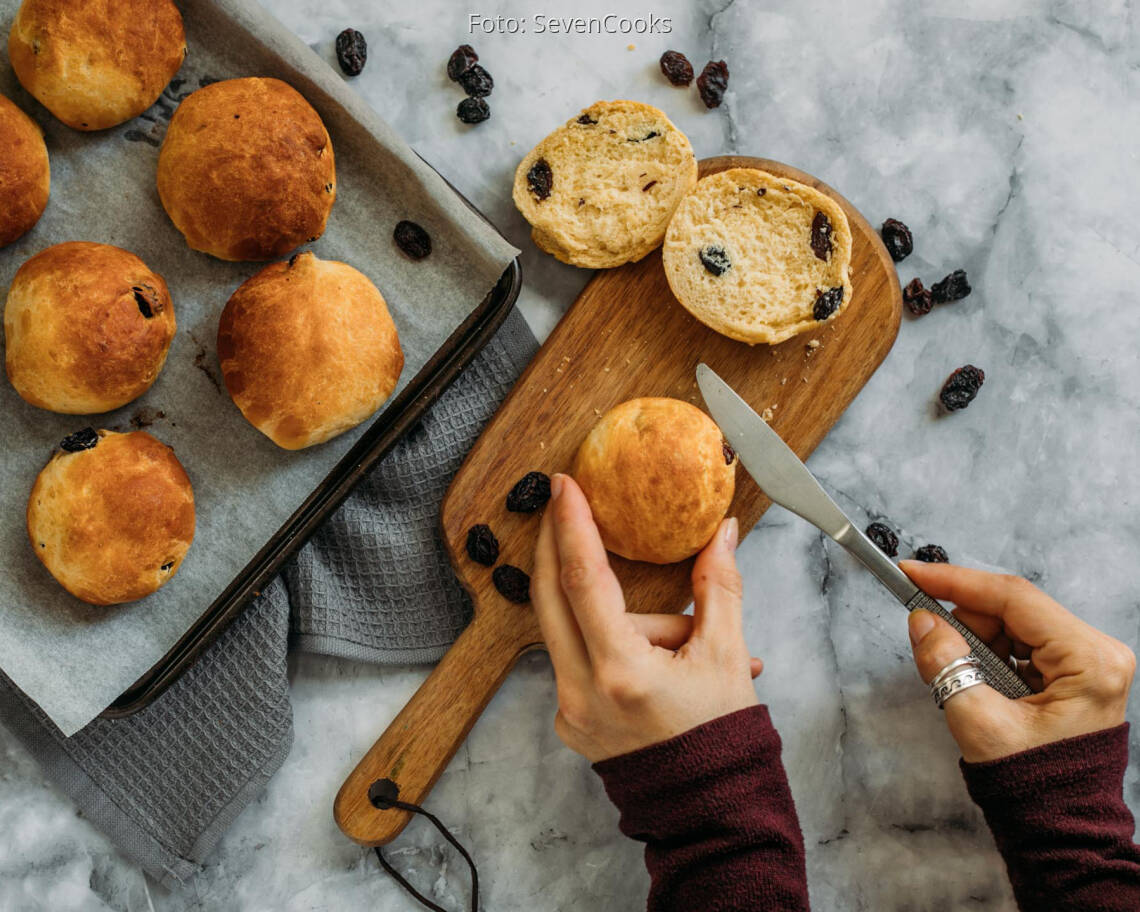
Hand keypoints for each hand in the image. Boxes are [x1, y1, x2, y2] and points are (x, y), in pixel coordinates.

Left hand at [531, 473, 760, 762]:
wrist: (710, 815)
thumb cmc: (722, 742)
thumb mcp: (727, 658)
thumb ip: (720, 586)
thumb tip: (723, 532)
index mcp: (621, 673)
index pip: (584, 580)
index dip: (573, 526)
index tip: (564, 487)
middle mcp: (581, 692)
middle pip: (553, 596)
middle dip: (558, 545)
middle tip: (564, 503)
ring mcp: (568, 711)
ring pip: (578, 631)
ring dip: (620, 616)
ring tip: (685, 645)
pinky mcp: (569, 721)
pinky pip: (581, 660)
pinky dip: (614, 645)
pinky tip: (661, 661)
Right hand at [902, 560, 1134, 762]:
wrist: (1060, 826)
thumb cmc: (1033, 783)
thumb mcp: (980, 722)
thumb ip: (946, 665)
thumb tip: (922, 621)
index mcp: (1088, 660)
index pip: (1013, 597)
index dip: (956, 581)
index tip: (912, 573)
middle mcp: (1096, 651)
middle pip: (1011, 609)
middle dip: (964, 622)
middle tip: (930, 642)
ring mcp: (1087, 660)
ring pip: (1011, 624)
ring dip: (975, 642)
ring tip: (964, 680)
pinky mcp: (1074, 670)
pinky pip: (1018, 643)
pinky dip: (988, 655)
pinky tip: (978, 681)